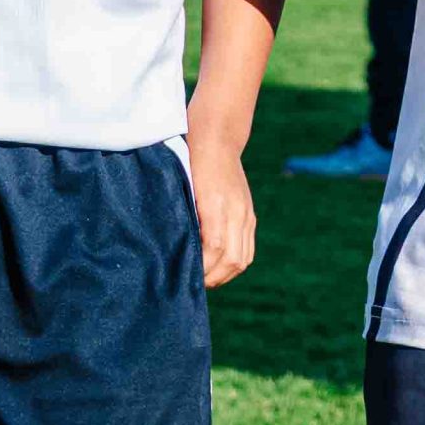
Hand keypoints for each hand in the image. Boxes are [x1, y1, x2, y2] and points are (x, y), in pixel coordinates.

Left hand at [186, 124, 256, 286]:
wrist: (217, 138)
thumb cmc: (190, 159)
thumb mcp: (181, 185)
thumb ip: (183, 215)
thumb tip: (175, 246)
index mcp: (216, 204)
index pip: (213, 249)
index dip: (200, 268)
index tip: (184, 277)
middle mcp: (236, 211)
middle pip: (231, 260)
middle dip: (212, 278)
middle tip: (191, 286)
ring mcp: (246, 213)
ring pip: (242, 258)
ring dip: (225, 274)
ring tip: (205, 280)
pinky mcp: (249, 214)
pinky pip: (247, 249)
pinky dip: (235, 263)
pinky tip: (218, 267)